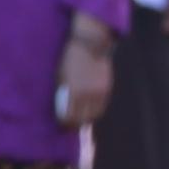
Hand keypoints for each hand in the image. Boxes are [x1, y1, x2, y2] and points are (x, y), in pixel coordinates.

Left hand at [53, 16, 117, 130]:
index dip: (64, 122)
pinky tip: (89, 110)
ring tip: (80, 118)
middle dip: (74, 123)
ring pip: (93, 115)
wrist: (91, 45)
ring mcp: (99, 93)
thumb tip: (63, 108)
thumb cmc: (70, 59)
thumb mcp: (61, 76)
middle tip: (69, 124)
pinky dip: (94, 112)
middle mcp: (87, 95)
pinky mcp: (107, 90)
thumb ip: (63, 92)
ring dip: (86, 119)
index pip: (68, 116)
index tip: (61, 122)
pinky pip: (101, 107)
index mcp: (73, 91)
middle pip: (81, 119)